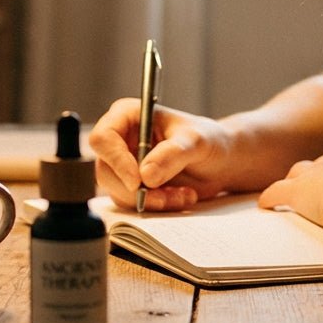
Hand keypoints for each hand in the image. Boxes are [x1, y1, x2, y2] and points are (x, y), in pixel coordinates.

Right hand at [87, 98, 232, 210]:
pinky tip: (180, 197)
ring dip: (150, 200)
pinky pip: (133, 203)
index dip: (116, 161)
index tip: (138, 181)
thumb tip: (146, 175)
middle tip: (164, 196)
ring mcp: (124, 164)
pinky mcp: (132, 185)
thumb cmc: (207, 140)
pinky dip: (157, 206)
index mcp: (128, 116)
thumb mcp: (196, 141)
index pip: (103, 138)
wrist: (218, 162)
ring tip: (181, 195)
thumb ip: (172, 154)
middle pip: (105, 170)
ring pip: (118, 191)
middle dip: (135, 190)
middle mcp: (120, 139)